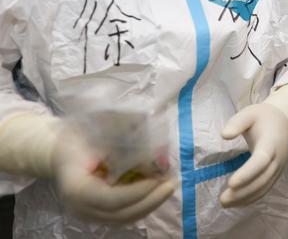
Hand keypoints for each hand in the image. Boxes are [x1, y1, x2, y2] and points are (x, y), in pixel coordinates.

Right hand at [0, 113, 174, 223]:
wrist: (59, 151)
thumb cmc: (76, 138)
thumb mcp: (92, 131)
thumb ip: (118, 135)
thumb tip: (148, 125)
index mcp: (75, 187)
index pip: (109, 199)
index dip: (137, 192)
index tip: (158, 178)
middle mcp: (80, 207)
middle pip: (120, 215)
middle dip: (150, 200)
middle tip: (171, 183)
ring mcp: (89, 213)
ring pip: (124, 218)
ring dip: (150, 203)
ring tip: (168, 186)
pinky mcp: (99, 212)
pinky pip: (124, 214)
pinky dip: (144, 204)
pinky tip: (158, 190)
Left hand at [220, 103, 287, 206]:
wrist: (283, 120)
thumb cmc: (263, 117)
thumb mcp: (249, 113)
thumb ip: (237, 123)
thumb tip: (224, 135)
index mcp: (271, 142)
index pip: (261, 161)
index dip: (247, 173)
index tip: (231, 183)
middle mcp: (278, 158)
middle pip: (262, 179)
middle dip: (243, 191)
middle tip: (223, 199)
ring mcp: (278, 168)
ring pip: (264, 187)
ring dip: (245, 198)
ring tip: (225, 203)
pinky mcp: (275, 174)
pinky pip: (265, 188)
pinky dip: (251, 197)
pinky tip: (236, 202)